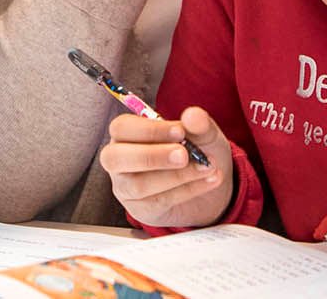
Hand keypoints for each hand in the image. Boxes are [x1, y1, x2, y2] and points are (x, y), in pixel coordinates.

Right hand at [98, 107, 233, 227]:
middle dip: (151, 156)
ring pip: (137, 185)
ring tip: (206, 167)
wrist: (212, 184)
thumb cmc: (197, 152)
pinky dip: (188, 190)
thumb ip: (198, 124)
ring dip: (175, 176)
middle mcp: (119, 160)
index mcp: (127, 134)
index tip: (180, 131)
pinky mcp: (142, 209)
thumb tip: (193, 116)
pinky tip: (208, 180)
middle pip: (114, 158)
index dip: (148, 130)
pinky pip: (159, 201)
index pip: (121, 128)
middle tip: (184, 155)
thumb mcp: (204, 134)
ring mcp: (127, 188)